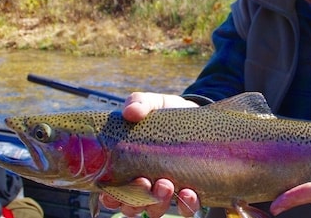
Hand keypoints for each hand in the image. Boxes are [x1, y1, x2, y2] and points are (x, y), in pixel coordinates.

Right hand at [99, 92, 201, 217]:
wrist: (201, 117)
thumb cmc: (169, 116)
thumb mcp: (154, 105)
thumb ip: (140, 103)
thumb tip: (130, 111)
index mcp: (128, 168)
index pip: (112, 192)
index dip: (110, 197)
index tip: (111, 191)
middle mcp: (146, 185)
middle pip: (132, 206)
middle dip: (135, 200)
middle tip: (144, 182)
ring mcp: (169, 191)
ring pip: (157, 210)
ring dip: (159, 202)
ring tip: (166, 184)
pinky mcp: (193, 191)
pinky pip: (187, 210)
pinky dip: (187, 206)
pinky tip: (190, 194)